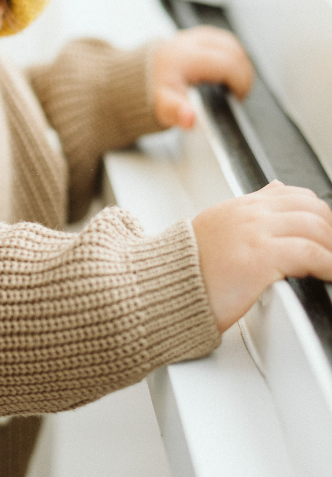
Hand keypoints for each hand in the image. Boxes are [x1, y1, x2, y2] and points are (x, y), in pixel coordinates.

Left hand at [151, 26, 253, 129]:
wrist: (128, 82)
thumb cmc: (147, 95)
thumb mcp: (162, 108)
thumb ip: (177, 113)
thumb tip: (190, 118)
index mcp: (184, 58)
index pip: (229, 65)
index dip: (241, 83)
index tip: (237, 98)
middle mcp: (187, 43)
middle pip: (233, 51)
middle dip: (242, 73)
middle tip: (236, 92)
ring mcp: (189, 37)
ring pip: (228, 42)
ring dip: (237, 62)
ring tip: (232, 81)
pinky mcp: (189, 36)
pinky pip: (218, 39)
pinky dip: (227, 53)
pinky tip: (223, 68)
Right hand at [192, 181, 331, 330]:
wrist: (161, 287)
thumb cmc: (187, 269)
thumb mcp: (217, 226)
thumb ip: (250, 208)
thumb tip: (276, 188)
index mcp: (238, 206)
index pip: (294, 195)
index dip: (318, 215)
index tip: (324, 236)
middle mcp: (248, 214)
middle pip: (311, 207)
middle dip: (330, 231)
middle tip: (331, 253)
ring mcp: (254, 232)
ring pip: (316, 227)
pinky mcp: (260, 257)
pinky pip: (311, 253)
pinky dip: (329, 265)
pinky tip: (329, 275)